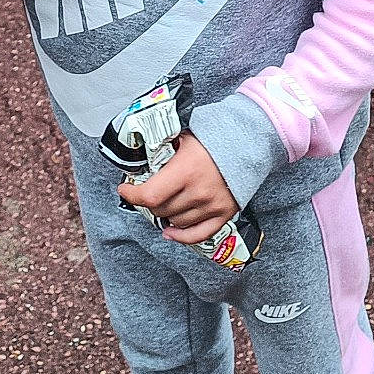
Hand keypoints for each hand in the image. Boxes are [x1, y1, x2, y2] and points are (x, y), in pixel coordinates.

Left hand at [119, 133, 238, 244]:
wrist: (248, 143)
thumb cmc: (215, 138)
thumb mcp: (184, 137)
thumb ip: (164, 148)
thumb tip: (141, 157)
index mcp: (186, 171)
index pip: (150, 195)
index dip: (132, 195)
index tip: (125, 189)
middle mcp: (198, 192)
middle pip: (160, 209)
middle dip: (148, 202)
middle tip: (145, 193)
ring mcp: (212, 206)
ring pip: (175, 222)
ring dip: (165, 214)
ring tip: (162, 203)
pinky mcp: (224, 214)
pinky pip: (197, 235)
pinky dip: (181, 236)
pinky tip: (170, 232)